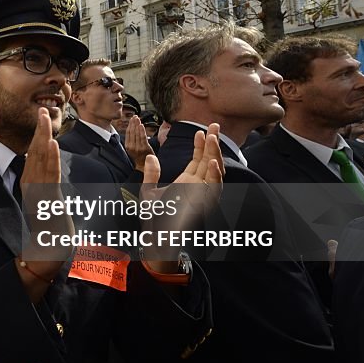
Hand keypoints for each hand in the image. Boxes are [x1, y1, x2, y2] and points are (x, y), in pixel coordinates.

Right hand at [17, 108, 71, 301]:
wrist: (47, 254)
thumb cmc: (50, 233)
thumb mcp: (49, 205)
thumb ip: (48, 189)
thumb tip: (52, 177)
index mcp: (33, 185)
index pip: (36, 155)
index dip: (39, 136)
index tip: (43, 120)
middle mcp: (32, 186)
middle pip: (35, 153)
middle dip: (39, 131)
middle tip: (42, 110)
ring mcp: (37, 193)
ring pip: (40, 160)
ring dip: (43, 138)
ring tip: (46, 120)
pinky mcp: (46, 200)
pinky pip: (48, 175)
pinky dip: (49, 158)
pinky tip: (51, 144)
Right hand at [124, 116, 152, 171]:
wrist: (144, 167)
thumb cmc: (139, 158)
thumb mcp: (132, 150)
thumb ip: (131, 142)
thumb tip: (132, 132)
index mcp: (128, 147)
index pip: (128, 133)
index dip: (130, 125)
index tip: (131, 119)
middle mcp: (132, 147)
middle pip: (132, 132)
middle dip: (133, 123)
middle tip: (134, 116)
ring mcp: (138, 148)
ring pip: (137, 134)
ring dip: (137, 125)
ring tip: (137, 119)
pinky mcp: (144, 148)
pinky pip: (143, 137)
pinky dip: (141, 131)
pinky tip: (141, 125)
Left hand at [139, 124, 223, 266]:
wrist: (156, 236)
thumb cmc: (154, 217)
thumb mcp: (148, 191)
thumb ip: (151, 173)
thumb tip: (151, 156)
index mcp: (188, 182)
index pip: (198, 159)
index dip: (201, 145)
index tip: (200, 130)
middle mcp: (198, 187)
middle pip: (209, 161)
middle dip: (212, 143)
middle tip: (214, 125)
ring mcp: (203, 195)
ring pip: (215, 172)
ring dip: (214, 155)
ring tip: (212, 138)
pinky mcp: (204, 205)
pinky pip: (214, 189)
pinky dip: (214, 176)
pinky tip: (212, 162)